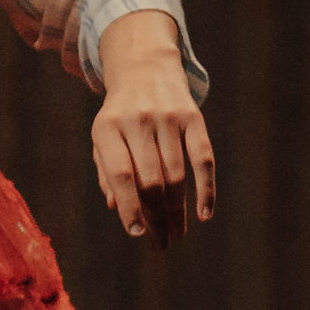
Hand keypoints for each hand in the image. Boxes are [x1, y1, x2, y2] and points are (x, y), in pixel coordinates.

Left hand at [92, 9, 215, 249]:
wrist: (144, 66)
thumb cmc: (119, 114)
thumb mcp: (103, 136)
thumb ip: (107, 170)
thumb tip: (117, 208)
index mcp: (108, 128)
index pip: (121, 175)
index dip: (130, 206)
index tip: (137, 233)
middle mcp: (138, 121)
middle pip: (151, 180)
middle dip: (156, 216)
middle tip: (161, 243)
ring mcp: (168, 118)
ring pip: (176, 174)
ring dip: (178, 210)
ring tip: (177, 234)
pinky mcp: (193, 117)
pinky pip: (203, 158)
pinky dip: (206, 188)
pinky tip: (204, 213)